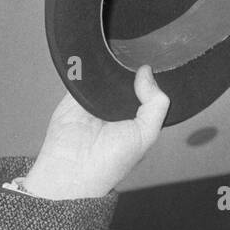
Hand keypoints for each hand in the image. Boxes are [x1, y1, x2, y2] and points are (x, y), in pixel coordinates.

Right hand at [22, 65, 170, 197]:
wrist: (73, 167)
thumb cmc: (109, 162)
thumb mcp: (146, 134)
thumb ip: (156, 104)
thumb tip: (147, 74)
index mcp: (138, 117)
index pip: (149, 88)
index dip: (152, 77)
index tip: (152, 66)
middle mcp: (118, 107)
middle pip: (129, 76)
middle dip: (131, 68)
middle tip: (132, 62)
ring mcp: (98, 98)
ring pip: (108, 71)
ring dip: (111, 65)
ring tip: (113, 63)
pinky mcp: (77, 91)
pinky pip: (85, 71)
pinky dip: (90, 65)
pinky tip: (97, 66)